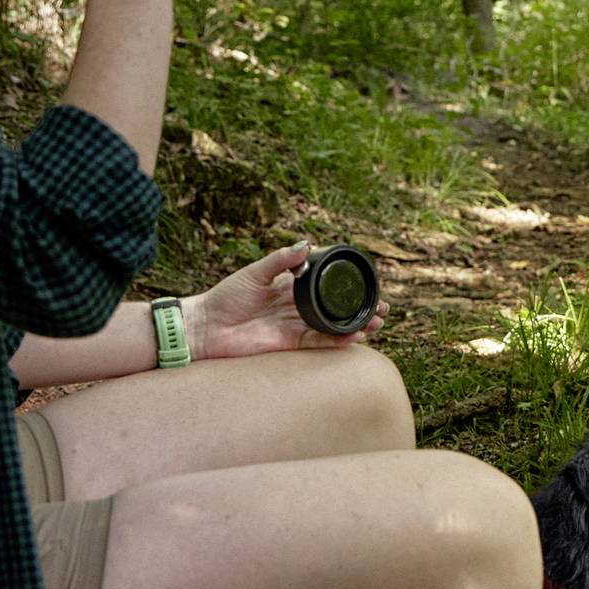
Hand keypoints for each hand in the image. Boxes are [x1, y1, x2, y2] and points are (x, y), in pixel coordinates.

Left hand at [183, 242, 371, 359]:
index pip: (324, 286)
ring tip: (377, 322)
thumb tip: (307, 244)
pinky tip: (355, 336)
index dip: (346, 287)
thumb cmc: (225, 297)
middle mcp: (296, 308)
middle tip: (382, 307)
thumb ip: (281, 260)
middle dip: (360, 309)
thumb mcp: (254, 272)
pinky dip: (337, 340)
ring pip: (332, 327)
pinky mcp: (289, 344)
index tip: (367, 284)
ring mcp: (294, 327)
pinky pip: (318, 343)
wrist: (206, 327)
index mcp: (289, 287)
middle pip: (335, 308)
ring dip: (355, 325)